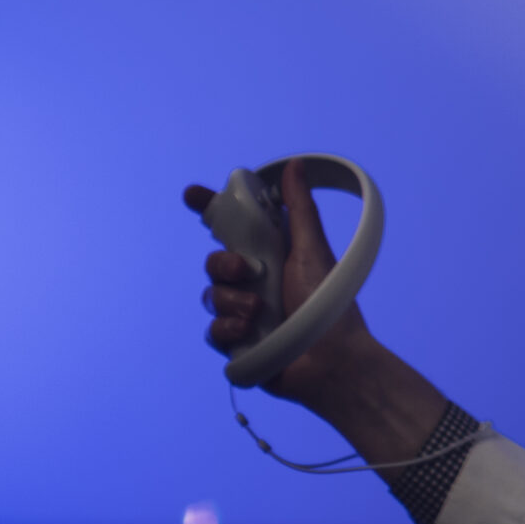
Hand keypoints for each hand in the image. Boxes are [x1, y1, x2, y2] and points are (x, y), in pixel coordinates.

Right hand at [188, 159, 379, 407]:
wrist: (332, 357)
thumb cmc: (329, 303)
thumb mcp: (312, 250)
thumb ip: (299, 210)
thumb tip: (294, 166)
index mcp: (272, 258)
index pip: (234, 230)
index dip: (210, 210)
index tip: (192, 194)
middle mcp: (255, 284)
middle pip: (214, 263)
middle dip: (224, 264)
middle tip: (247, 270)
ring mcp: (243, 314)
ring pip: (211, 296)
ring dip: (233, 300)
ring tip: (261, 310)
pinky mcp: (237, 345)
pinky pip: (213, 331)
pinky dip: (229, 329)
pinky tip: (250, 331)